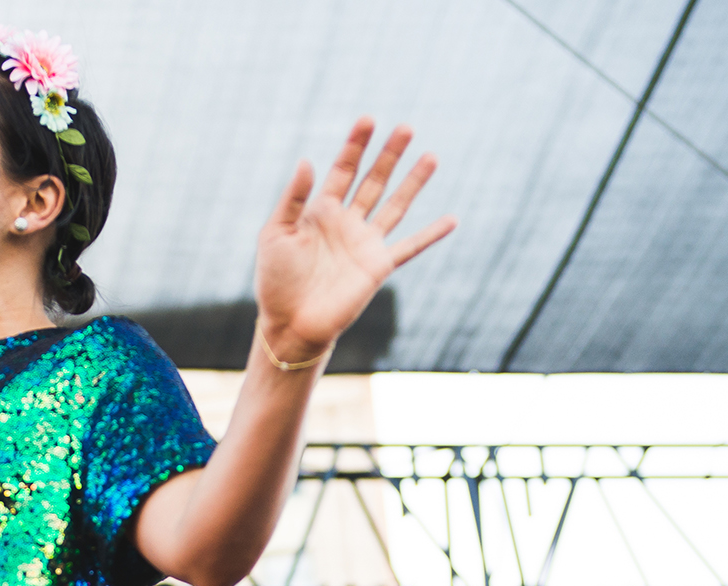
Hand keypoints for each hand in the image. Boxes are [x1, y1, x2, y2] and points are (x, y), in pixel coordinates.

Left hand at [254, 119, 455, 364]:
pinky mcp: (378, 267)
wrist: (290, 323)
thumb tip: (307, 161)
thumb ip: (293, 198)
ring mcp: (365, 243)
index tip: (369, 120)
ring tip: (430, 156)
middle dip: (388, 155)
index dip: (355, 145)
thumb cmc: (275, 280)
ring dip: (413, 182)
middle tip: (406, 128)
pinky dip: (431, 235)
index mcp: (320, 210)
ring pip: (395, 205)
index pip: (343, 170)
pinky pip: (410, 247)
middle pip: (373, 181)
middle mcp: (346, 222)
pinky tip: (452, 220)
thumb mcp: (276, 233)